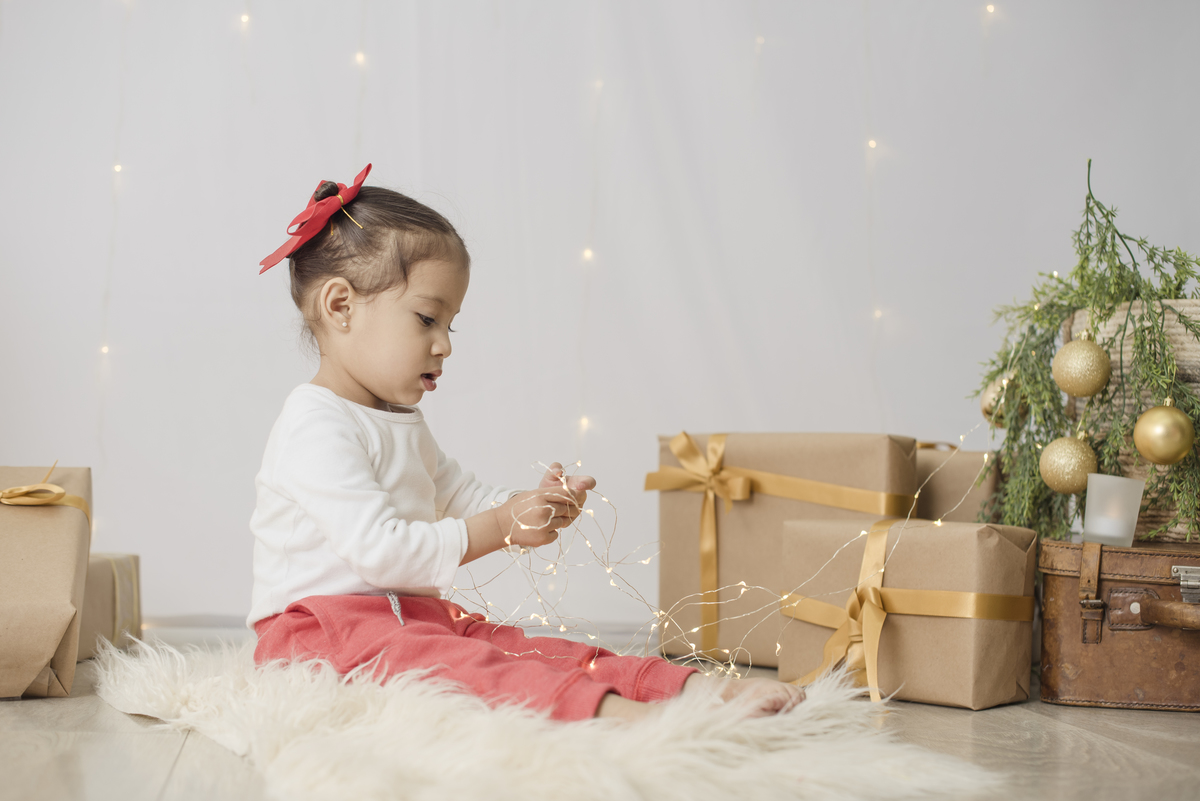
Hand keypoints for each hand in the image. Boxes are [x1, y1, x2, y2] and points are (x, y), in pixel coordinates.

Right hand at [461, 463, 597, 563]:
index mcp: (541, 495)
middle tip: (560, 510)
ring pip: (563, 522)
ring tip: (543, 520)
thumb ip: (550, 494)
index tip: (577, 497)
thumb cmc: (518, 507)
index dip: (575, 495)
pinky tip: (538, 529)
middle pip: (568, 508)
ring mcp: (545, 525)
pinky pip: (556, 533)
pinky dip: (551, 532)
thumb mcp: (532, 494)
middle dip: (568, 509)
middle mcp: (544, 509)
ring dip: (557, 521)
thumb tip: (573, 495)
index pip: (567, 493)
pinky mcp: (543, 538)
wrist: (501, 525)